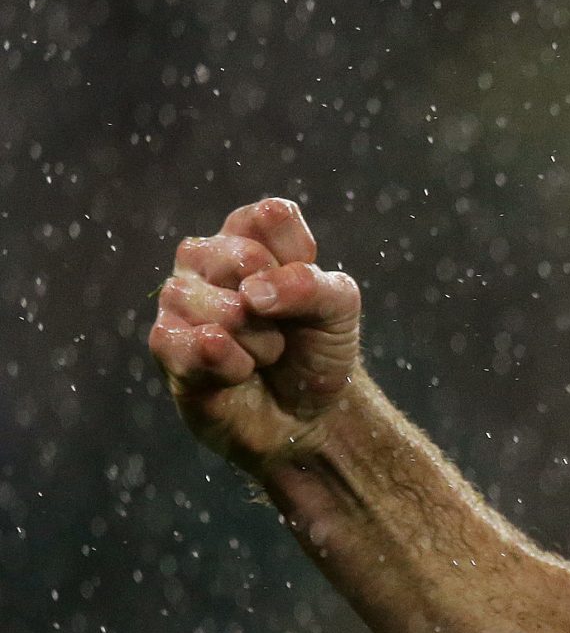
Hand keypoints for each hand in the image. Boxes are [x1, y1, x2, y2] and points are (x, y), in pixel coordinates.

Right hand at [147, 197, 363, 470]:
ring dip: (260, 342)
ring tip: (262, 354)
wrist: (308, 416)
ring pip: (221, 307)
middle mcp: (205, 258)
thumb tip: (252, 292)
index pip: (272, 217)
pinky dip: (233, 366)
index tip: (308, 289)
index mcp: (249, 236)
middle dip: (280, 307)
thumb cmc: (318, 349)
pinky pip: (194, 344)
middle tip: (282, 328)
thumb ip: (310, 284)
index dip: (300, 260)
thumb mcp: (339, 309)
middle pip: (244, 258)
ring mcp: (179, 300)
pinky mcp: (166, 345)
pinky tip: (238, 374)